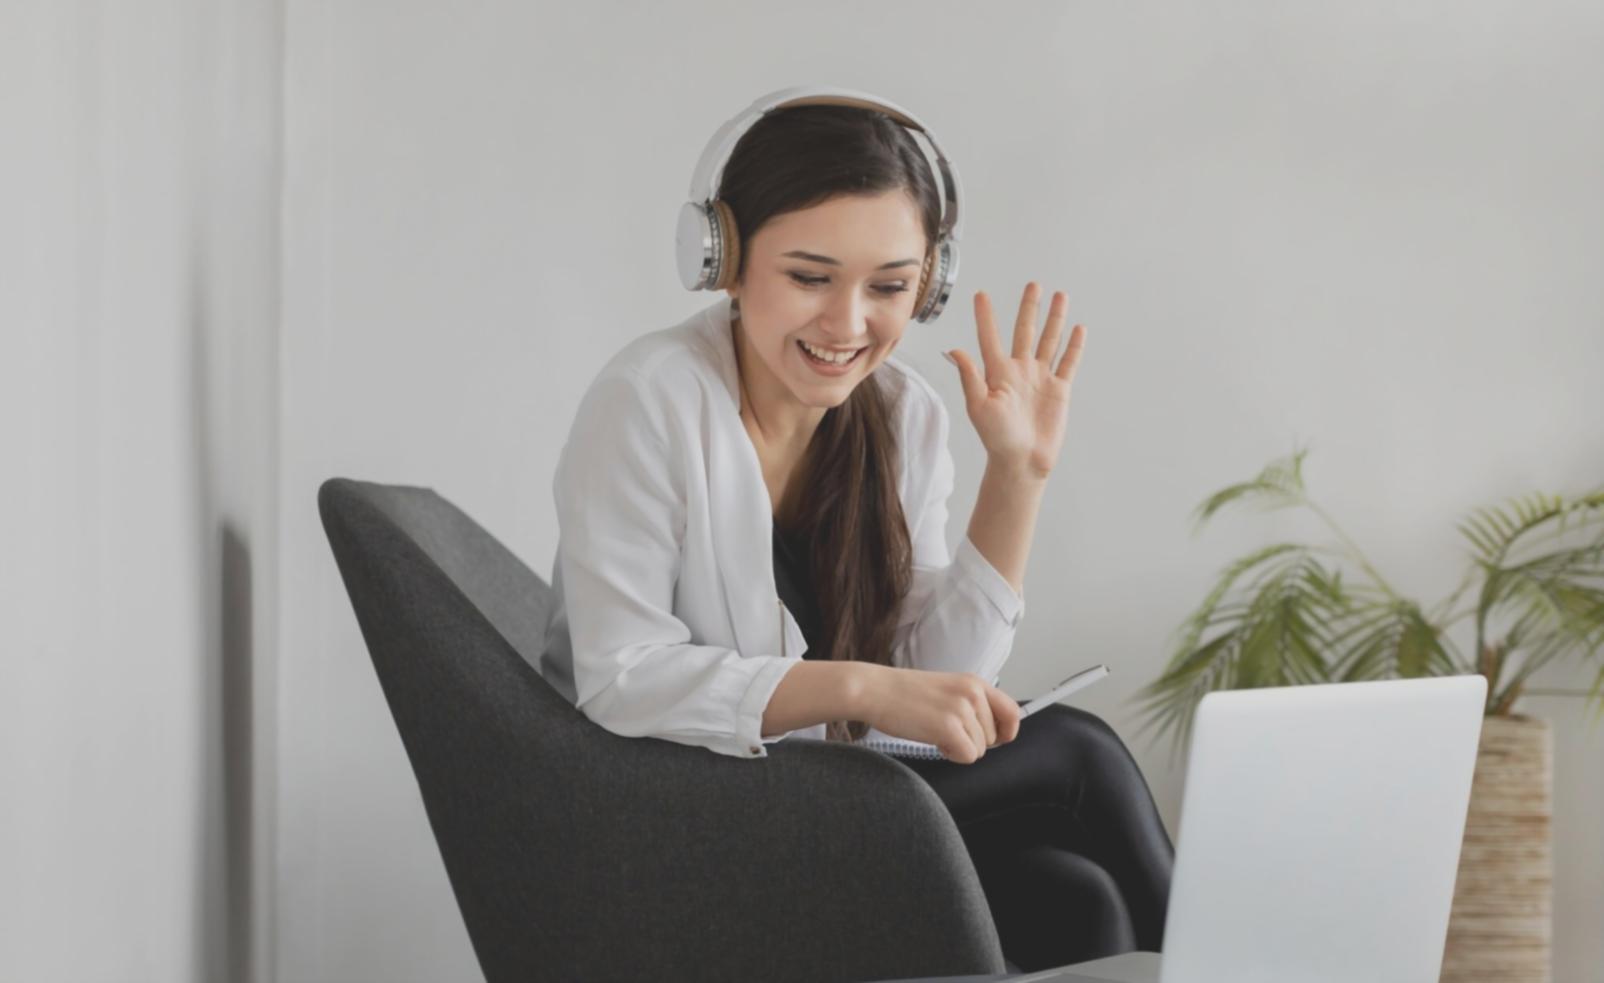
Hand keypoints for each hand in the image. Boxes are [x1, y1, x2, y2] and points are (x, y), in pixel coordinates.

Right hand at [863, 666, 1022, 763]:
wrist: (875, 690)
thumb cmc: (905, 694)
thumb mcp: (948, 689)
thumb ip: (972, 705)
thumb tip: (995, 735)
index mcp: (974, 682)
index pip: (1012, 711)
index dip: (1007, 731)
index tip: (996, 740)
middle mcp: (973, 693)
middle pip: (994, 738)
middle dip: (972, 741)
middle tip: (944, 729)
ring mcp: (962, 709)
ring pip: (980, 749)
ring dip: (959, 747)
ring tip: (934, 730)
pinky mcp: (949, 727)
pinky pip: (968, 756)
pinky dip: (951, 755)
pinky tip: (934, 741)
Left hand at [944, 283, 1085, 478]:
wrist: (1022, 461)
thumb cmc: (996, 438)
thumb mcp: (978, 406)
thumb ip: (970, 376)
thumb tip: (955, 350)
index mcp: (998, 373)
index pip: (990, 337)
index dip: (985, 316)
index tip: (981, 294)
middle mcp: (1020, 370)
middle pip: (1025, 331)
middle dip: (1029, 307)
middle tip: (1033, 284)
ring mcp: (1041, 378)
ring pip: (1049, 340)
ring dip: (1054, 319)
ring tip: (1060, 296)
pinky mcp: (1059, 390)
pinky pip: (1068, 363)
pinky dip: (1074, 346)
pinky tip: (1078, 328)